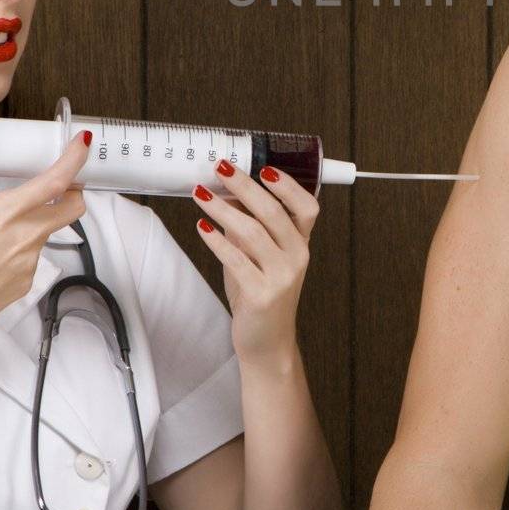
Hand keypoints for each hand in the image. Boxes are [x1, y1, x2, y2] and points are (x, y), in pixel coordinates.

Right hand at [0, 125, 89, 344]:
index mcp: (6, 213)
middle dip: (73, 192)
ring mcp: (30, 263)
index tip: (82, 143)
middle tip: (59, 183)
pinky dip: (21, 250)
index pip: (56, 180)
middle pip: (72, 209)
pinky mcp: (26, 283)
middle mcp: (26, 237)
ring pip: (47, 234)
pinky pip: (33, 259)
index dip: (75, 159)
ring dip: (36, 223)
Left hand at [192, 160, 319, 367]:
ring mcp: (281, 277)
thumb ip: (248, 227)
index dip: (288, 185)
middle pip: (274, 212)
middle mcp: (297, 258)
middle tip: (221, 169)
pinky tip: (202, 227)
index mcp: (301, 244)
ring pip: (252, 232)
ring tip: (201, 194)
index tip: (265, 167)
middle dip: (245, 186)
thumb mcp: (260, 257)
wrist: (267, 342)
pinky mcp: (261, 295)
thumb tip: (225, 192)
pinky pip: (236, 260)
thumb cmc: (262, 294)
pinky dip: (216, 240)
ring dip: (222, 209)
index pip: (307, 207)